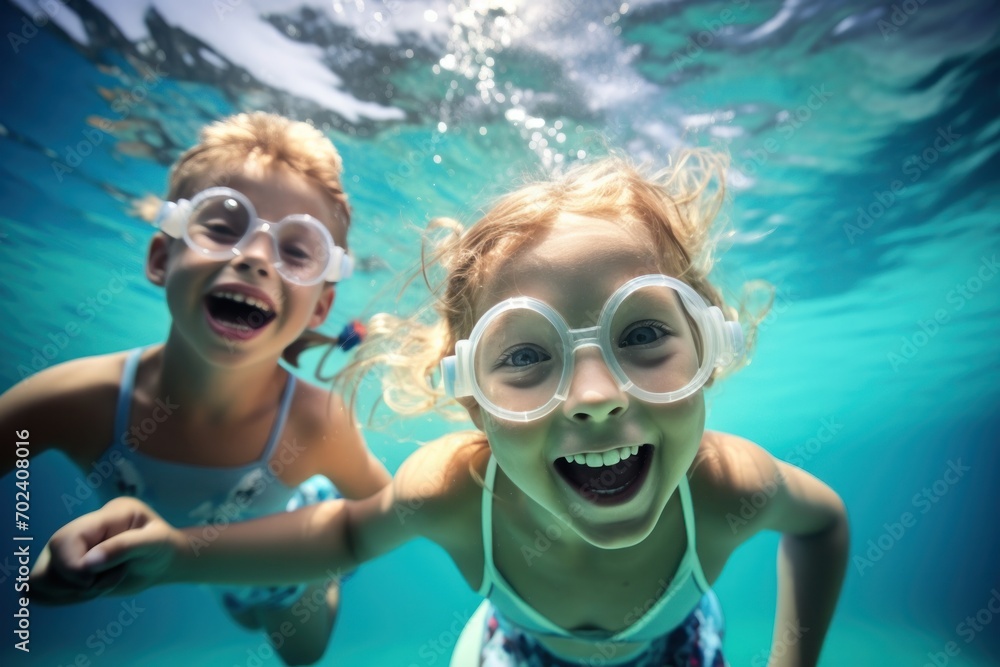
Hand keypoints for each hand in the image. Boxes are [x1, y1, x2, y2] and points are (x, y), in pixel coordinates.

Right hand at [31, 497, 180, 603]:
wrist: (163, 561)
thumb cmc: (164, 547)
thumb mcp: (155, 542)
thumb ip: (124, 548)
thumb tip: (87, 563)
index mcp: (105, 516)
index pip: (64, 539)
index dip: (72, 567)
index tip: (95, 580)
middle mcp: (80, 530)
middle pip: (48, 561)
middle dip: (76, 583)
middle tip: (104, 583)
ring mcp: (69, 549)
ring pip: (39, 578)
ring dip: (70, 592)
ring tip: (99, 586)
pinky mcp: (64, 567)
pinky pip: (42, 590)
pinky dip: (63, 598)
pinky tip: (88, 592)